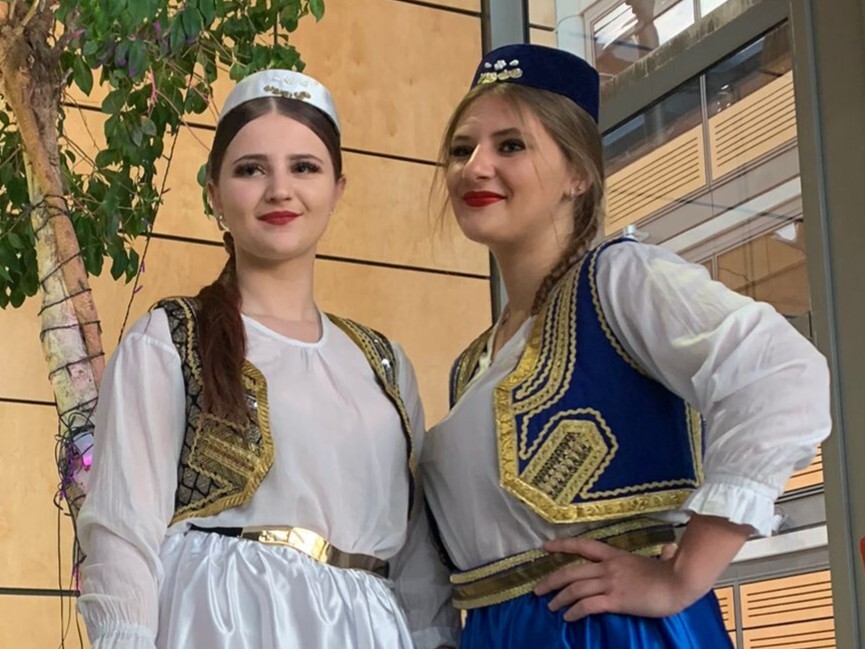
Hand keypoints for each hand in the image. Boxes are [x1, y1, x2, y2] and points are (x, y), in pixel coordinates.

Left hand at [533, 537, 700, 621]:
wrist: (679, 582)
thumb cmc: (672, 573)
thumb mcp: (659, 559)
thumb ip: (659, 554)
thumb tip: (670, 549)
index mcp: (615, 555)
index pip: (583, 546)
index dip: (562, 545)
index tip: (545, 547)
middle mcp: (608, 566)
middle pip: (571, 571)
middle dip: (551, 580)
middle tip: (537, 590)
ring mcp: (611, 582)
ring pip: (575, 588)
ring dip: (559, 598)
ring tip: (551, 607)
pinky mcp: (616, 600)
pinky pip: (588, 605)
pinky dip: (574, 611)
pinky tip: (568, 617)